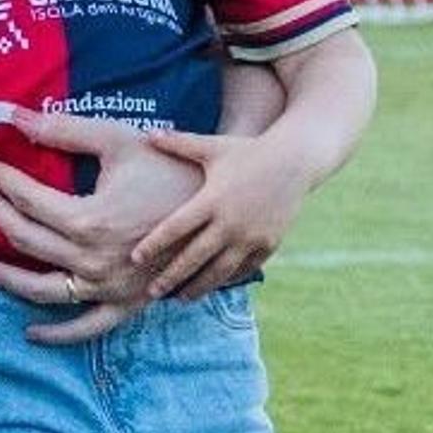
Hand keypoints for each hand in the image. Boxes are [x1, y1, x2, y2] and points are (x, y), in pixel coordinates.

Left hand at [0, 107, 203, 342]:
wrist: (226, 202)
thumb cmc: (172, 166)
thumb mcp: (118, 141)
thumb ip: (63, 131)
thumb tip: (14, 116)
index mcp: (88, 220)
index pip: (25, 200)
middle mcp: (92, 260)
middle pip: (25, 240)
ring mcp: (108, 288)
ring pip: (42, 289)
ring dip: (6, 279)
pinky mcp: (127, 305)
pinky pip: (86, 327)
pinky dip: (58, 334)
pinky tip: (31, 332)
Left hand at [127, 126, 313, 301]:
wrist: (297, 159)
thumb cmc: (248, 151)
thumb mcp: (213, 147)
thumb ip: (178, 144)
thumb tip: (146, 134)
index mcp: (212, 199)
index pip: (175, 228)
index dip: (154, 245)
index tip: (135, 258)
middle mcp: (232, 221)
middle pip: (194, 257)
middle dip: (171, 277)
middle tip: (150, 292)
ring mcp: (252, 236)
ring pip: (220, 271)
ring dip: (198, 287)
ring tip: (180, 298)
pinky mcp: (269, 244)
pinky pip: (244, 269)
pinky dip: (226, 280)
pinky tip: (211, 287)